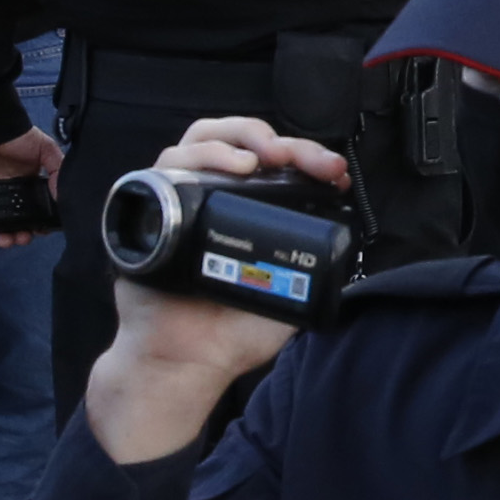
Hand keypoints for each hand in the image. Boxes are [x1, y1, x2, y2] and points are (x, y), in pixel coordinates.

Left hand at [0, 126, 61, 256]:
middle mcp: (5, 191)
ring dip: (1, 237)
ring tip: (8, 242)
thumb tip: (64, 198)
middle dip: (20, 233)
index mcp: (24, 183)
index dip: (37, 222)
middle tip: (25, 237)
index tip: (43, 230)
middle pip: (12, 221)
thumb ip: (58, 170)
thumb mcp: (47, 150)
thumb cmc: (18, 137)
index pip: (31, 209)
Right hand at [76, 117, 351, 462]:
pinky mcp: (151, 209)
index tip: (333, 171)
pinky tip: (234, 167)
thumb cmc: (231, 334)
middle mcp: (211, 199)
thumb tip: (348, 249)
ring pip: (201, 139)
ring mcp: (180, 200)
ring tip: (265, 158)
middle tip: (302, 159)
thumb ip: (313, 271)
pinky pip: (168, 167)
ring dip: (240, 137)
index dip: (305, 157)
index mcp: (245, 212)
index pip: (274, 164)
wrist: (187, 362)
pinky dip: (201, 156)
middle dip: (277, 139)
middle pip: (239, 140)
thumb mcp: (288, 295)